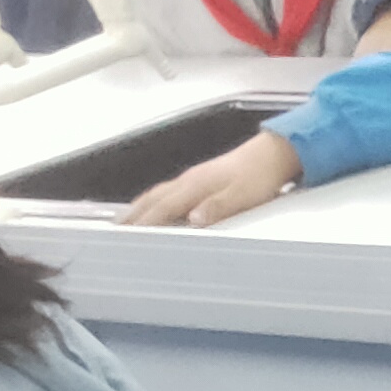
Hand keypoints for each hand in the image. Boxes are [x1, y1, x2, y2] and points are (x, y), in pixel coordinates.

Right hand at [121, 130, 301, 226]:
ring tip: (127, 218)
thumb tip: (193, 219)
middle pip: (153, 199)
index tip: (128, 236)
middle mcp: (189, 180)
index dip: (145, 223)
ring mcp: (194, 177)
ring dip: (141, 206)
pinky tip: (157, 204)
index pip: (163, 208)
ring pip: (158, 192)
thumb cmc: (261, 176)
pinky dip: (155, 199)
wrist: (274, 154)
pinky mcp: (202, 176)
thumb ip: (217, 207)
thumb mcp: (242, 196)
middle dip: (134, 215)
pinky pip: (169, 189)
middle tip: (117, 230)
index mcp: (196, 186)